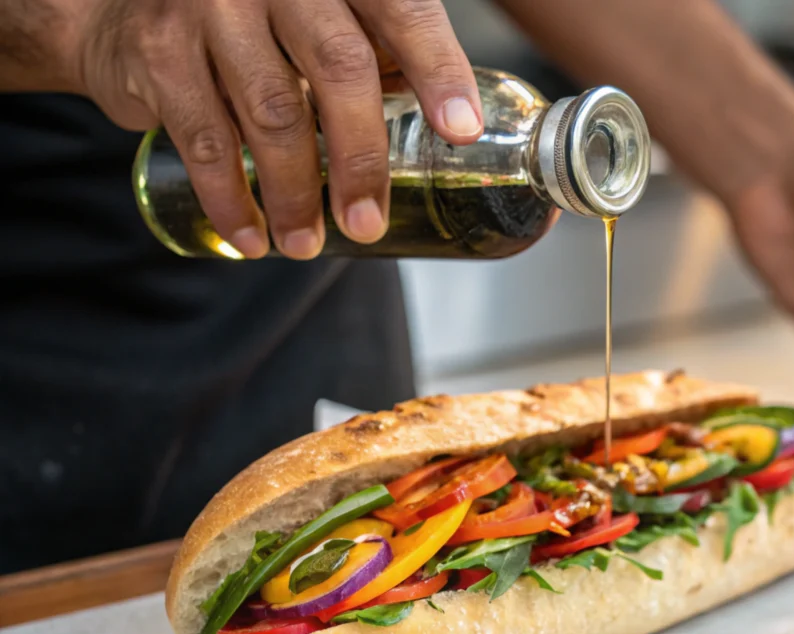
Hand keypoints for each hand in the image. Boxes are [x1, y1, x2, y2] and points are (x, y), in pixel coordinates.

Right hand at [74, 0, 482, 258]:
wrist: (127, 7)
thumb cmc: (252, 19)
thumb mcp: (320, 17)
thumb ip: (374, 51)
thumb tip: (450, 127)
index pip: (400, 10)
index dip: (437, 68)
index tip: (462, 131)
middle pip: (338, 66)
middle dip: (361, 158)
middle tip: (366, 222)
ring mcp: (212, 7)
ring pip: (273, 112)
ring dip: (296, 195)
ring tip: (307, 244)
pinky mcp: (161, 51)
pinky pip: (205, 140)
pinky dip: (230, 200)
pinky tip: (251, 237)